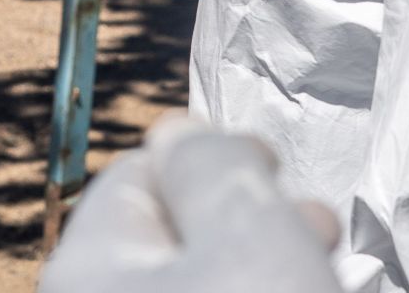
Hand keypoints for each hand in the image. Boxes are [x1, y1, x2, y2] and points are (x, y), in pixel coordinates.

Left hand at [39, 116, 342, 292]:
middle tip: (316, 231)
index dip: (211, 155)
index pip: (137, 175)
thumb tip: (177, 131)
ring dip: (262, 268)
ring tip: (323, 276)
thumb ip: (211, 167)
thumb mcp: (247, 231)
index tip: (274, 167)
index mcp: (85, 268)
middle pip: (172, 241)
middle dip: (250, 222)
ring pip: (199, 283)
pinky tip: (306, 291)